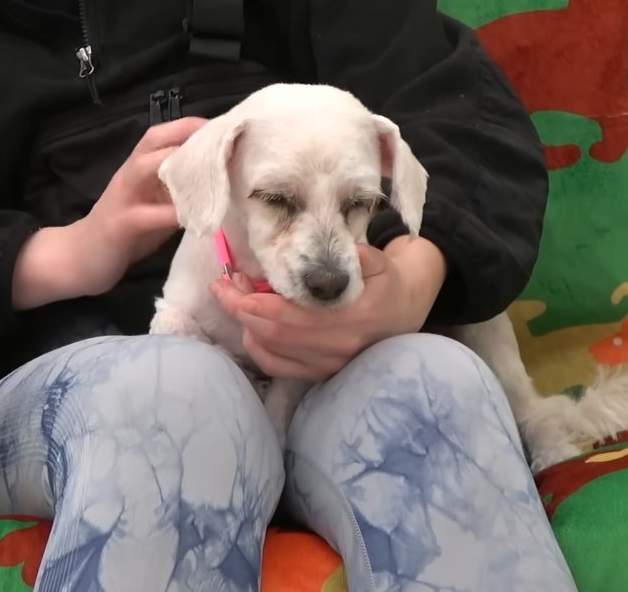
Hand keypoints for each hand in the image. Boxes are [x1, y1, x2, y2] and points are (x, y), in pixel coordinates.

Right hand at [12, 116, 207, 308]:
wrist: (79, 258)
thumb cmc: (124, 232)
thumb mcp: (155, 205)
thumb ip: (179, 191)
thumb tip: (220, 180)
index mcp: (138, 168)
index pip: (162, 135)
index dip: (191, 127)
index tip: (223, 127)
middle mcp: (129, 175)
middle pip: (154, 141)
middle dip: (187, 134)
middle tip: (221, 138)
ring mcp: (122, 198)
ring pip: (145, 167)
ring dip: (177, 163)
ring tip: (210, 166)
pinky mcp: (119, 225)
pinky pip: (146, 215)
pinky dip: (170, 214)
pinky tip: (192, 217)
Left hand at [209, 238, 445, 380]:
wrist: (405, 313)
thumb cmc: (385, 281)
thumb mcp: (377, 260)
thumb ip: (352, 256)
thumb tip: (322, 252)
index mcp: (351, 317)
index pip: (288, 315)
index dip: (253, 300)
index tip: (231, 280)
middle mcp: (337, 347)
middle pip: (272, 333)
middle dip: (239, 309)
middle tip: (222, 285)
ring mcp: (328, 365)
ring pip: (271, 352)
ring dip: (245, 325)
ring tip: (236, 298)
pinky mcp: (321, 374)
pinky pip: (278, 367)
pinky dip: (257, 347)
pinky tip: (251, 326)